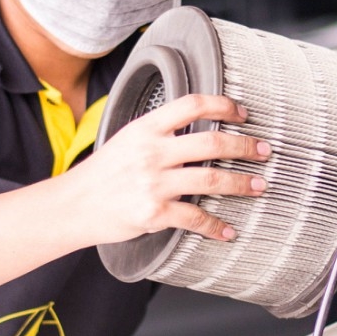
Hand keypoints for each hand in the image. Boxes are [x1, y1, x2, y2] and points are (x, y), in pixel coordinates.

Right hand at [64, 93, 269, 245]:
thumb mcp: (126, 140)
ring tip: (258, 186)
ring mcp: (154, 182)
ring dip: (241, 183)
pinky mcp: (154, 212)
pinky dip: (216, 226)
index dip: (223, 105)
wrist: (73, 206)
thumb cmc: (102, 174)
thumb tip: (197, 129)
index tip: (243, 113)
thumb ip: (158, 133)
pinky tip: (228, 230)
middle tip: (264, 151)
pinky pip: (196, 218)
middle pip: (212, 142)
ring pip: (211, 178)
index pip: (192, 105)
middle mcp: (152, 151)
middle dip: (245, 146)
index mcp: (146, 128)